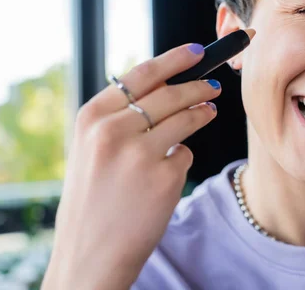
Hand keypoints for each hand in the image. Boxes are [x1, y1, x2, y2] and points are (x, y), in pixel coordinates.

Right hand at [42, 43, 220, 289]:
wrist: (89, 253)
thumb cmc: (93, 197)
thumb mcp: (91, 148)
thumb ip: (120, 116)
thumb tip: (167, 84)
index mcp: (91, 117)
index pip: (142, 74)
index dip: (175, 59)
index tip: (197, 51)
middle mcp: (113, 130)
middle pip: (171, 93)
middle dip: (198, 85)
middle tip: (214, 85)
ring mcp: (140, 155)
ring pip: (187, 118)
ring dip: (203, 112)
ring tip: (209, 111)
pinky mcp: (164, 179)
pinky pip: (185, 155)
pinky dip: (182, 158)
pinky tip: (169, 171)